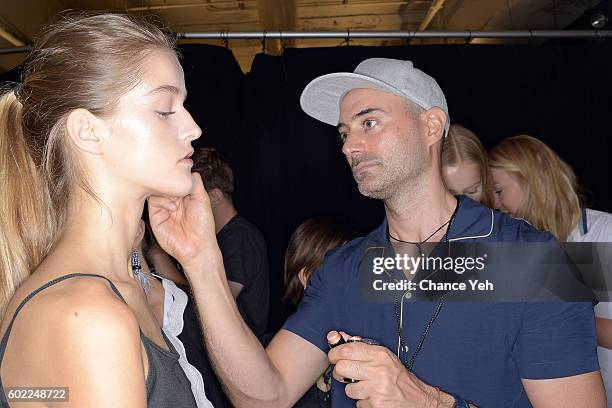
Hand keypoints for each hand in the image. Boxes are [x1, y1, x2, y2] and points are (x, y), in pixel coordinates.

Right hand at [147, 173, 217, 268]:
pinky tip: (172, 207)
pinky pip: (152, 201)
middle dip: (171, 182)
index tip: (183, 177)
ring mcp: (163, 207)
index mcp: (184, 195)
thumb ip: (195, 182)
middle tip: (178, 188)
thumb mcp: (203, 199)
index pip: (176, 179)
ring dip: (166, 191)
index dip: (178, 176)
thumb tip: (188, 169)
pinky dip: (161, 200)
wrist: (197, 247)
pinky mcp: (155, 216)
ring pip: (157, 189)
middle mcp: (173, 200)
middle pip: (164, 182)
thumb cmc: (203, 226)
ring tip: (177, 200)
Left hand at [327, 331, 449, 407]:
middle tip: (347, 373)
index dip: (335, 352)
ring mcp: (377, 388)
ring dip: (354, 389)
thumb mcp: (384, 356)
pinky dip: (363, 402)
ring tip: (366, 386)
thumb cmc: (399, 377)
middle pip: (341, 368)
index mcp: (380, 355)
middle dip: (340, 371)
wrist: (418, 399)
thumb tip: (341, 337)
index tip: (334, 355)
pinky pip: (358, 403)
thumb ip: (362, 346)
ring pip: (348, 388)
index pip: (347, 349)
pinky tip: (372, 396)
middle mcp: (378, 370)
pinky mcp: (376, 404)